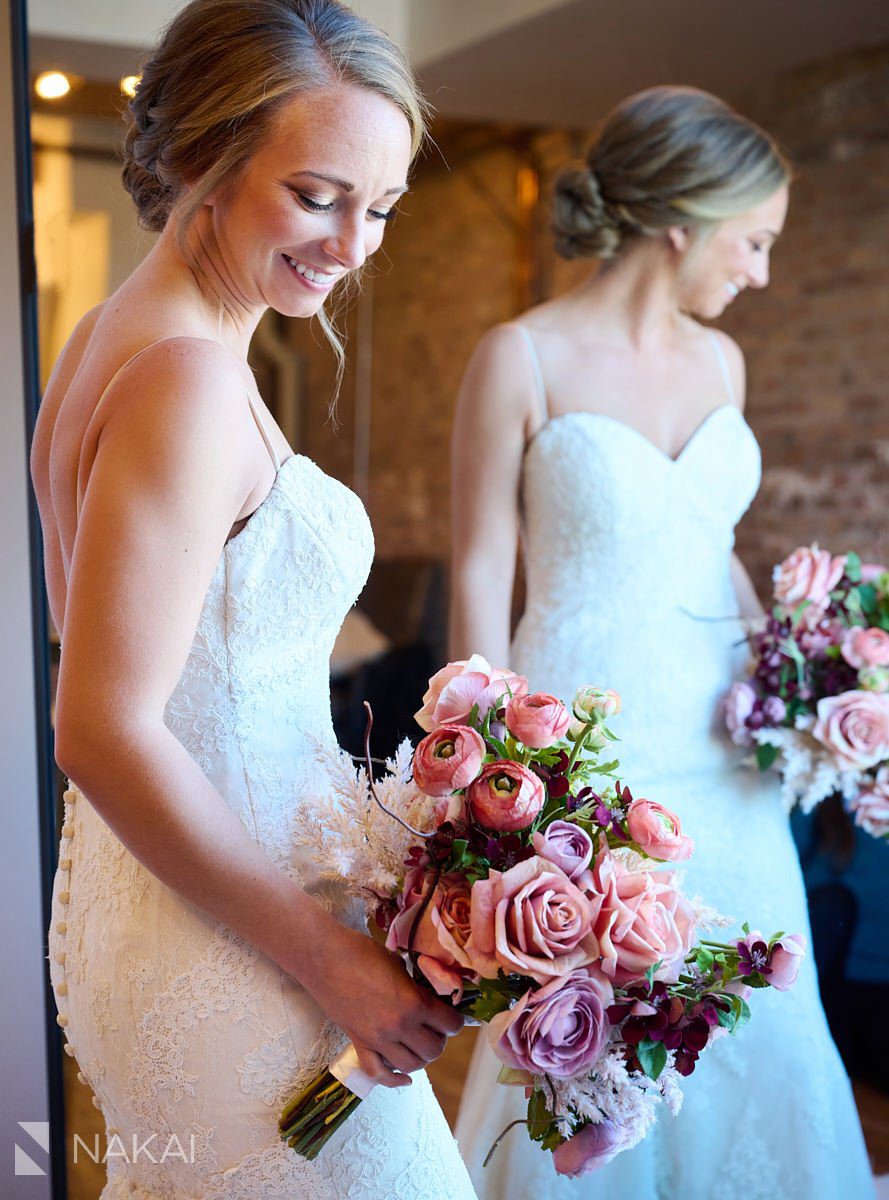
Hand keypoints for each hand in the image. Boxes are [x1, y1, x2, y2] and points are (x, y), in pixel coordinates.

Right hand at [304, 924, 462, 1088]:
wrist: (324, 957)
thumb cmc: (362, 952)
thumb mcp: (399, 964)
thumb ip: (416, 986)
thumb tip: (429, 997)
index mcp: (412, 1002)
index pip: (449, 1024)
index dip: (455, 1020)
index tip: (452, 1015)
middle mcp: (397, 1026)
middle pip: (433, 1050)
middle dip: (439, 1039)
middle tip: (436, 1027)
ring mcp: (376, 1039)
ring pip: (411, 1066)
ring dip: (420, 1057)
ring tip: (419, 1043)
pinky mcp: (357, 1043)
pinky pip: (378, 1074)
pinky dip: (393, 1080)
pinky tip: (403, 1077)